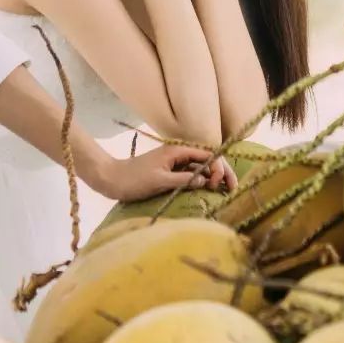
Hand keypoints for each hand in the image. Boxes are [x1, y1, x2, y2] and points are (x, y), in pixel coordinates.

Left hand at [102, 143, 238, 201]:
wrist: (111, 179)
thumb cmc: (133, 180)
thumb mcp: (160, 181)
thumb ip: (183, 180)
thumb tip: (204, 180)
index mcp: (177, 151)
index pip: (207, 155)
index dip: (218, 168)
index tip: (218, 185)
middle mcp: (178, 154)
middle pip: (208, 160)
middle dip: (221, 172)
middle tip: (232, 189)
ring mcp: (174, 163)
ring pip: (201, 167)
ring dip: (213, 177)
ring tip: (224, 191)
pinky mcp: (169, 172)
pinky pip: (191, 174)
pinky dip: (202, 181)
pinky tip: (208, 190)